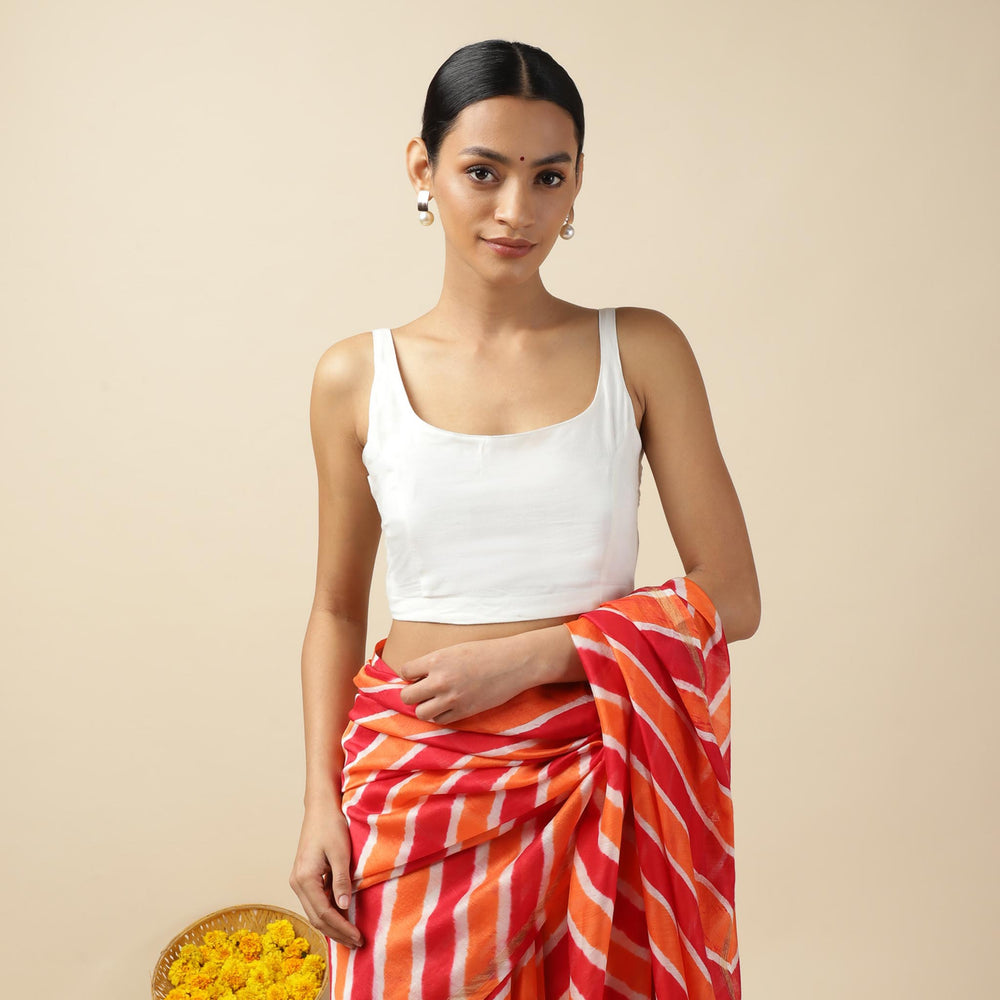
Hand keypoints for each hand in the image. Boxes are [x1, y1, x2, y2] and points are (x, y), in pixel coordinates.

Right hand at [289, 801, 362, 948]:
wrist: (320, 808)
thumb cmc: (331, 826)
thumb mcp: (340, 852)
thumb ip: (341, 880)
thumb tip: (344, 906)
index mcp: (304, 879)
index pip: (324, 913)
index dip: (342, 928)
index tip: (358, 937)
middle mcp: (297, 883)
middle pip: (317, 918)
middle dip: (337, 933)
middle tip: (358, 943)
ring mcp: (299, 881)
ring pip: (314, 912)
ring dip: (332, 926)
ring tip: (351, 936)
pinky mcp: (304, 877)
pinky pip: (315, 902)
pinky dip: (328, 914)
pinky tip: (342, 918)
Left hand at [396, 627, 580, 723]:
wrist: (514, 662)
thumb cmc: (486, 652)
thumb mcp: (455, 650)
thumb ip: (434, 663)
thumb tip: (417, 677)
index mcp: (437, 660)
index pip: (405, 672)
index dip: (411, 674)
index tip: (419, 674)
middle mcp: (440, 681)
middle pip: (407, 696)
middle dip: (413, 693)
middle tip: (423, 690)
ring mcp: (452, 699)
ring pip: (421, 713)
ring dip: (425, 707)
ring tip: (435, 700)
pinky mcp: (464, 712)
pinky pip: (440, 720)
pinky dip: (440, 715)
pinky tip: (449, 705)